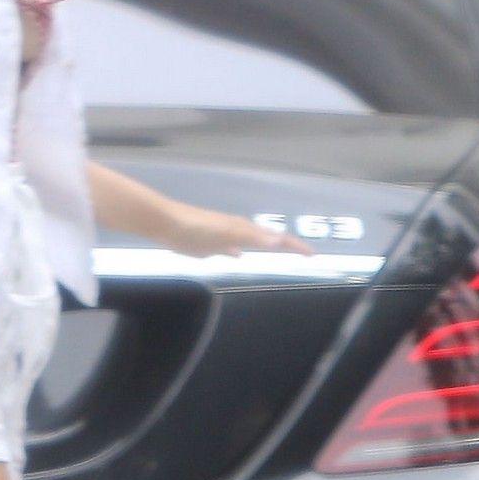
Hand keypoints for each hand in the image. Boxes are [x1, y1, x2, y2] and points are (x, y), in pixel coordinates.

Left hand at [162, 202, 318, 259]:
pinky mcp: (209, 242)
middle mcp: (238, 230)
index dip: (295, 246)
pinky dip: (240, 250)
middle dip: (285, 245)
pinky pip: (231, 247)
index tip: (313, 255)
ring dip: (265, 246)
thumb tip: (279, 240)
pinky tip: (238, 256)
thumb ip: (252, 237)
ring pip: (251, 241)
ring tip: (278, 253)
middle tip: (303, 253)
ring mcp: (224, 236)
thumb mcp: (227, 234)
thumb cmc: (195, 229)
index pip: (276, 238)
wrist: (166, 224)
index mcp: (244, 229)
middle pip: (268, 238)